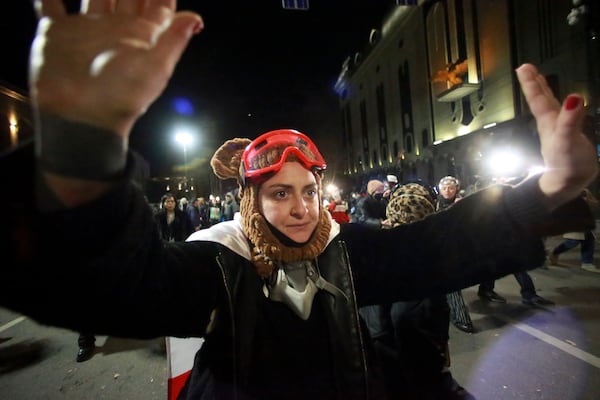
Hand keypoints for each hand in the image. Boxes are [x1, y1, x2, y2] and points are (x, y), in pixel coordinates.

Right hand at [30, 0, 202, 135]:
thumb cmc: (122, 97)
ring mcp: (86, 29)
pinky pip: (50, 3)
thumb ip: (173, 39)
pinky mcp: (56, 32)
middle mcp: (116, 29)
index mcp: (142, 36)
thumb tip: (196, 19)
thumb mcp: (156, 68)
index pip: (158, 4)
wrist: (80, 118)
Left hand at [516, 63, 597, 209]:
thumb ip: (570, 121)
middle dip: (534, 83)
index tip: (523, 67)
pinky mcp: (568, 136)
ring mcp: (559, 129)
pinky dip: (561, 104)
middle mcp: (551, 123)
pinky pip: (562, 114)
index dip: (532, 83)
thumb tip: (573, 97)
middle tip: (526, 67)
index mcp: (549, 122)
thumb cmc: (567, 164)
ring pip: (550, 105)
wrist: (569, 184)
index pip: (539, 99)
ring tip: (538, 78)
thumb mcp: (568, 141)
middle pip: (541, 99)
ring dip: (544, 91)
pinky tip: (564, 102)